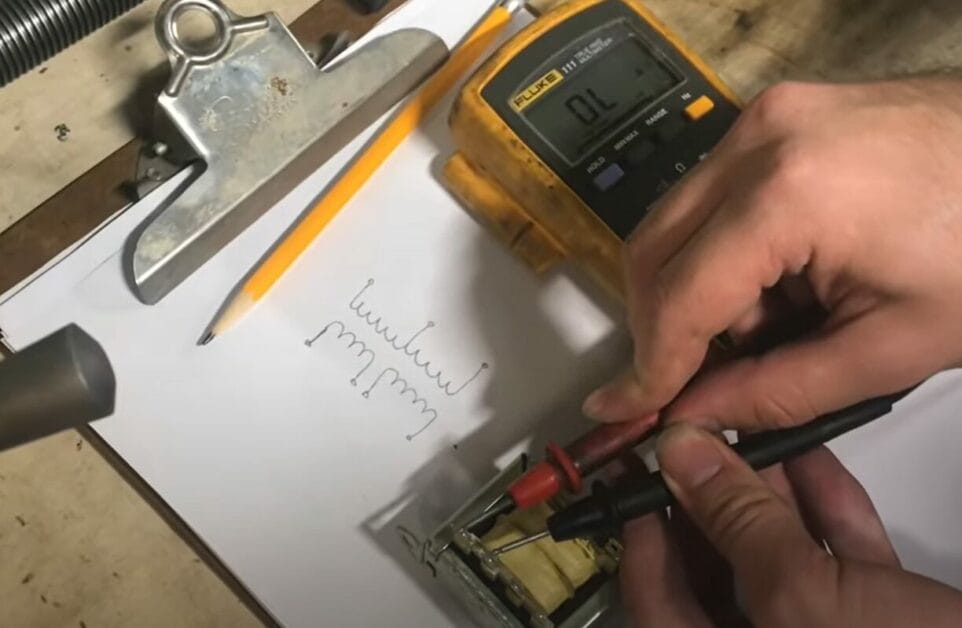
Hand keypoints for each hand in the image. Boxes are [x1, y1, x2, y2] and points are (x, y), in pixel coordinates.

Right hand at [584, 79, 961, 429]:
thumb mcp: (893, 346)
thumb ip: (778, 390)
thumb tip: (694, 414)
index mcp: (787, 194)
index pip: (680, 297)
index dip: (650, 367)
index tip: (626, 411)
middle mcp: (757, 139)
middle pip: (654, 250)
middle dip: (665, 327)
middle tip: (692, 383)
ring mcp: (764, 118)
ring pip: (674, 222)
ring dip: (698, 290)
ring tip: (772, 326)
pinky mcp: (776, 116)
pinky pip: (710, 195)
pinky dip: (724, 252)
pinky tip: (780, 281)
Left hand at [621, 424, 961, 626]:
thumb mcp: (802, 593)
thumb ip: (737, 523)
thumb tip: (683, 458)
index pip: (652, 598)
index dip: (641, 529)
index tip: (635, 474)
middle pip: (713, 571)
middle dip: (709, 499)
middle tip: (695, 441)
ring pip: (776, 559)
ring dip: (767, 493)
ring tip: (748, 432)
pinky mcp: (874, 620)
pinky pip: (834, 562)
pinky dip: (823, 511)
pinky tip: (810, 457)